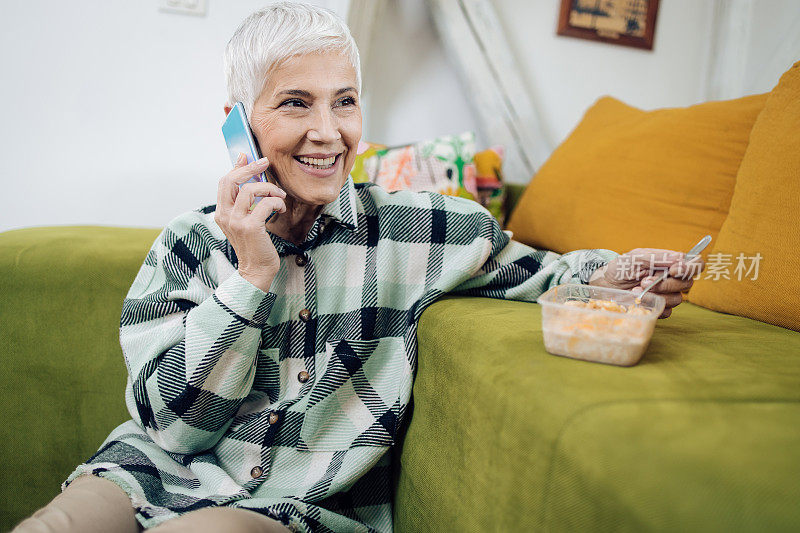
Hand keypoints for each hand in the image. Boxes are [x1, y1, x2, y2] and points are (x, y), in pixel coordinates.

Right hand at [214, 153, 286, 291]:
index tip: (247, 156)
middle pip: (231, 180)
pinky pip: (265, 204)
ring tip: (279, 196)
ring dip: (268, 188)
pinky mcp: (249, 227)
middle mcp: (224, 215)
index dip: (236, 167)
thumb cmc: (255, 245)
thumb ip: (245, 202)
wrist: (256, 271)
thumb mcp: (246, 220)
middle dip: (250, 168)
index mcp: (222, 212)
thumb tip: (251, 178)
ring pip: (249, 189)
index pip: (224, 182)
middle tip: (265, 163)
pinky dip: (276, 203)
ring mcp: (235, 221)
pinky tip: (280, 208)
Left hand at [589, 248, 704, 318]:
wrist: (606, 284)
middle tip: (644, 281)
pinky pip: (667, 311)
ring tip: (637, 289)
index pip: (696, 264)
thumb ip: (657, 257)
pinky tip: (639, 299)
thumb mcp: (635, 257)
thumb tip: (679, 257)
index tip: (672, 270)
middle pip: (687, 284)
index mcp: (670, 263)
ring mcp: (667, 294)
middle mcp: (672, 278)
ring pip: (678, 299)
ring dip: (656, 295)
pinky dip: (653, 305)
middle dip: (665, 284)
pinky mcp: (660, 307)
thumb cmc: (621, 267)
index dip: (690, 268)